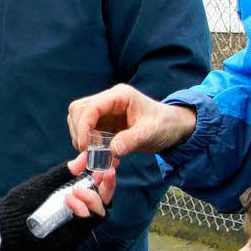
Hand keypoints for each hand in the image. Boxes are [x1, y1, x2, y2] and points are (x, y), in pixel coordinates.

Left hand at [0, 152, 115, 250]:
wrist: (8, 222)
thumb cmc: (24, 200)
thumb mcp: (45, 183)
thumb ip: (65, 173)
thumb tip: (84, 157)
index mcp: (74, 197)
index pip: (98, 188)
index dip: (106, 176)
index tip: (111, 163)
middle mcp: (79, 212)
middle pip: (104, 201)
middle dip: (108, 186)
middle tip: (105, 173)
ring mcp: (77, 227)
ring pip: (100, 213)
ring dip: (93, 198)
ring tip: (75, 191)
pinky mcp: (73, 239)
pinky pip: (87, 225)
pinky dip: (83, 211)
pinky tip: (70, 201)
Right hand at [67, 84, 196, 156]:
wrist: (172, 127)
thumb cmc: (164, 125)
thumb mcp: (150, 133)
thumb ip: (131, 140)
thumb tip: (112, 150)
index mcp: (119, 96)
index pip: (90, 107)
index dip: (83, 126)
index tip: (84, 147)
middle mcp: (109, 100)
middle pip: (78, 110)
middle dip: (79, 131)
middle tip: (87, 152)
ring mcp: (105, 111)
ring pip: (78, 119)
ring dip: (81, 137)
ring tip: (94, 153)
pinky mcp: (104, 122)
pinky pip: (87, 130)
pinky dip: (87, 143)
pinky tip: (99, 154)